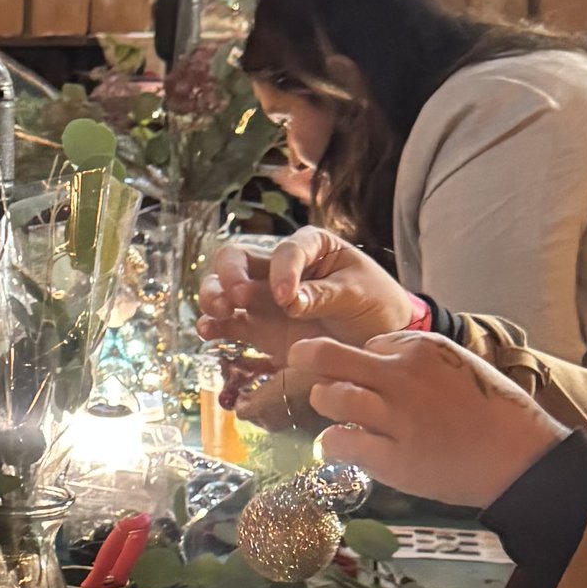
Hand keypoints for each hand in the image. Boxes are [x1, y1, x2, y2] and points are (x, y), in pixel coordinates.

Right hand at [197, 228, 417, 368]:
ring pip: (224, 288)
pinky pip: (229, 324)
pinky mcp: (259, 327)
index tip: (287, 299)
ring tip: (220, 313)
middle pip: (238, 259)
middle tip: (236, 298)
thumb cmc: (375, 304)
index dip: (283, 272)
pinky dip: (214, 326)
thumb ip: (323, 296)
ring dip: (214, 296)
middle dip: (230, 275)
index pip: (287, 251)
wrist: (378, 341)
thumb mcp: (358, 294)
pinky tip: (208, 332)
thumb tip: (288, 302)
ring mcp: (265, 298)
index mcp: (311, 247)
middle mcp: (280, 268)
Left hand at [288, 331, 569, 509]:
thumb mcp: (461, 368)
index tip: (367, 375)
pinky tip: (339, 446)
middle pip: (330, 356)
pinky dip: (331, 443)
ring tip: (332, 412)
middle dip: (308, 357)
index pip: (370, 344)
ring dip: (324, 403)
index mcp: (422, 349)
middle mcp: (402, 377)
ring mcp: (395, 417)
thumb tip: (381, 359)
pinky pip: (339, 442)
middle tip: (298, 361)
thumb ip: (421, 363)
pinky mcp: (393, 457)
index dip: (363, 360)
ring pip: (330, 397)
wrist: (523, 458)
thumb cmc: (496, 414)